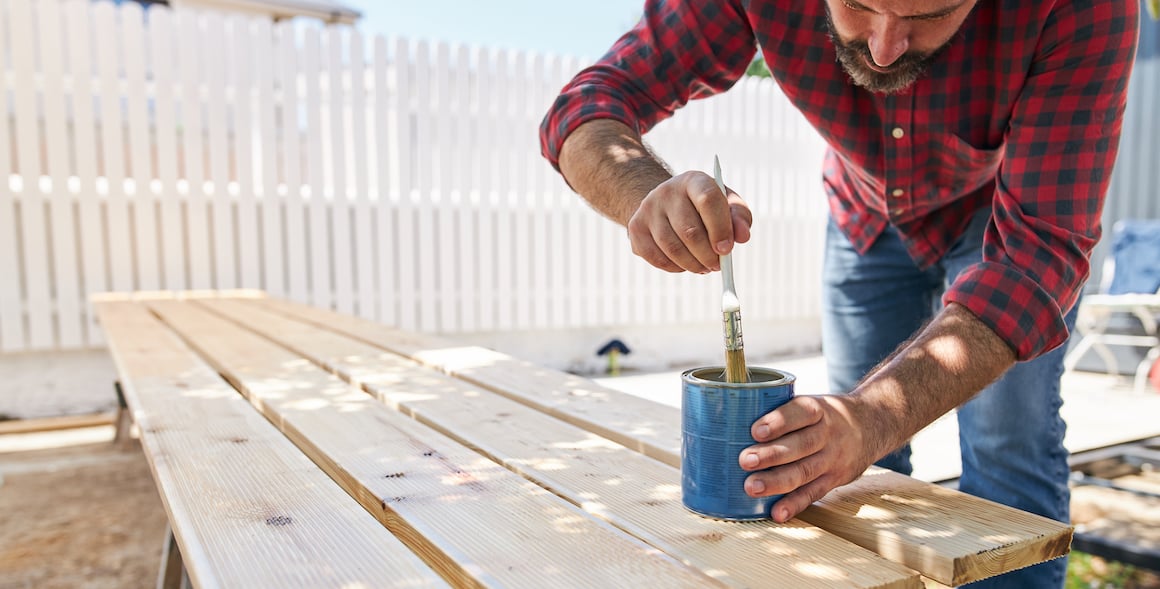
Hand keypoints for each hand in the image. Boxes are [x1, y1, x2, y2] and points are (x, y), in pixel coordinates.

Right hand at [626, 171, 751, 272]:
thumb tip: (742, 237)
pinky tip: (685, 264)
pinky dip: (675, 267)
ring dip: (693, 264)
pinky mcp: (636, 228)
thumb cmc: (705, 207)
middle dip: (707, 255)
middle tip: (717, 265)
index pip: (708, 200)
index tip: (727, 250)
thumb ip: (739, 218)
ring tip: (704, 267)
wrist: (667, 203)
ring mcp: (648, 209)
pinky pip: (657, 258)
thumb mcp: (727, 204)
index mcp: (694, 180)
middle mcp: (667, 191)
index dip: (720, 228)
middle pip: (689, 230)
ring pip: (672, 248)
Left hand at [738, 395, 882, 522]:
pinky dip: (795, 504)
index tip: (755, 430)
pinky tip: (777, 512)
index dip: (779, 421)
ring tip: (751, 487)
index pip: (801, 413)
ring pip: (806, 471)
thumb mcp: (813, 401)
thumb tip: (728, 414)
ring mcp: (834, 459)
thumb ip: (782, 410)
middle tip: (744, 460)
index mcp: (820, 409)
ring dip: (777, 481)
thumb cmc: (825, 414)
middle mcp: (829, 434)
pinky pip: (814, 493)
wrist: (872, 425)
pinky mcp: (835, 479)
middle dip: (771, 455)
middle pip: (801, 445)